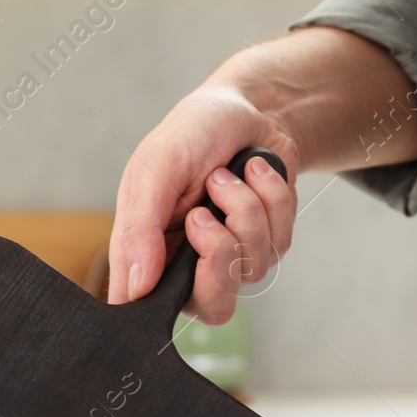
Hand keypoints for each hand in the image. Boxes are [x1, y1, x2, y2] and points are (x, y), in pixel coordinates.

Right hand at [107, 25, 416, 324]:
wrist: (248, 108)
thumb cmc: (193, 133)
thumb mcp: (156, 167)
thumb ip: (141, 228)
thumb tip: (136, 285)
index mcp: (147, 250)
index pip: (144, 307)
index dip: (155, 309)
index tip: (171, 265)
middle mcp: (188, 263)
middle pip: (213, 308)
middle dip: (217, 256)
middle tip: (204, 215)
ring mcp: (232, 256)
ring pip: (251, 269)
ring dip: (244, 209)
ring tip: (227, 176)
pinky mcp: (269, 242)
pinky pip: (280, 242)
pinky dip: (270, 198)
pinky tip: (255, 173)